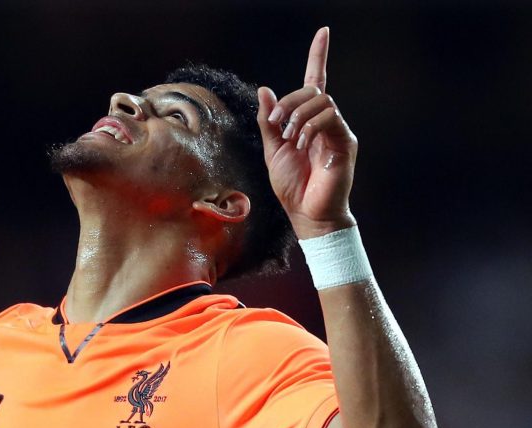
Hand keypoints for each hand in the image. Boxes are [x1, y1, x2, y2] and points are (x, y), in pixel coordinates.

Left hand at [256, 28, 357, 238]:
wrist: (307, 214)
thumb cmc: (291, 186)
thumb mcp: (272, 151)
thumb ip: (269, 122)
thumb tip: (265, 90)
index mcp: (308, 121)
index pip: (316, 81)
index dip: (319, 56)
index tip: (323, 32)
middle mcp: (326, 121)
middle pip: (313, 89)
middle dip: (290, 102)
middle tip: (277, 126)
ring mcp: (338, 130)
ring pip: (321, 100)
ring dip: (298, 116)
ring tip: (291, 140)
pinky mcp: (345, 142)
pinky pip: (329, 118)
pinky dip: (310, 128)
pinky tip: (302, 145)